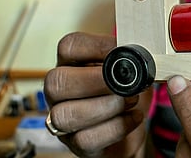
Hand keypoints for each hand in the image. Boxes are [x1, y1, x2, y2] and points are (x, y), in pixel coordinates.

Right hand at [43, 32, 151, 157]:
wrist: (131, 125)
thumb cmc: (126, 91)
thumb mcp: (128, 68)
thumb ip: (127, 57)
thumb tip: (134, 51)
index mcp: (71, 63)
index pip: (68, 47)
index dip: (95, 46)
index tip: (121, 52)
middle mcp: (59, 90)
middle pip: (56, 82)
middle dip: (95, 82)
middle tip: (124, 84)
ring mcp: (62, 119)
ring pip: (65, 115)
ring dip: (105, 106)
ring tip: (131, 100)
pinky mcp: (75, 144)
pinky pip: (85, 139)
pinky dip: (116, 128)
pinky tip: (133, 117)